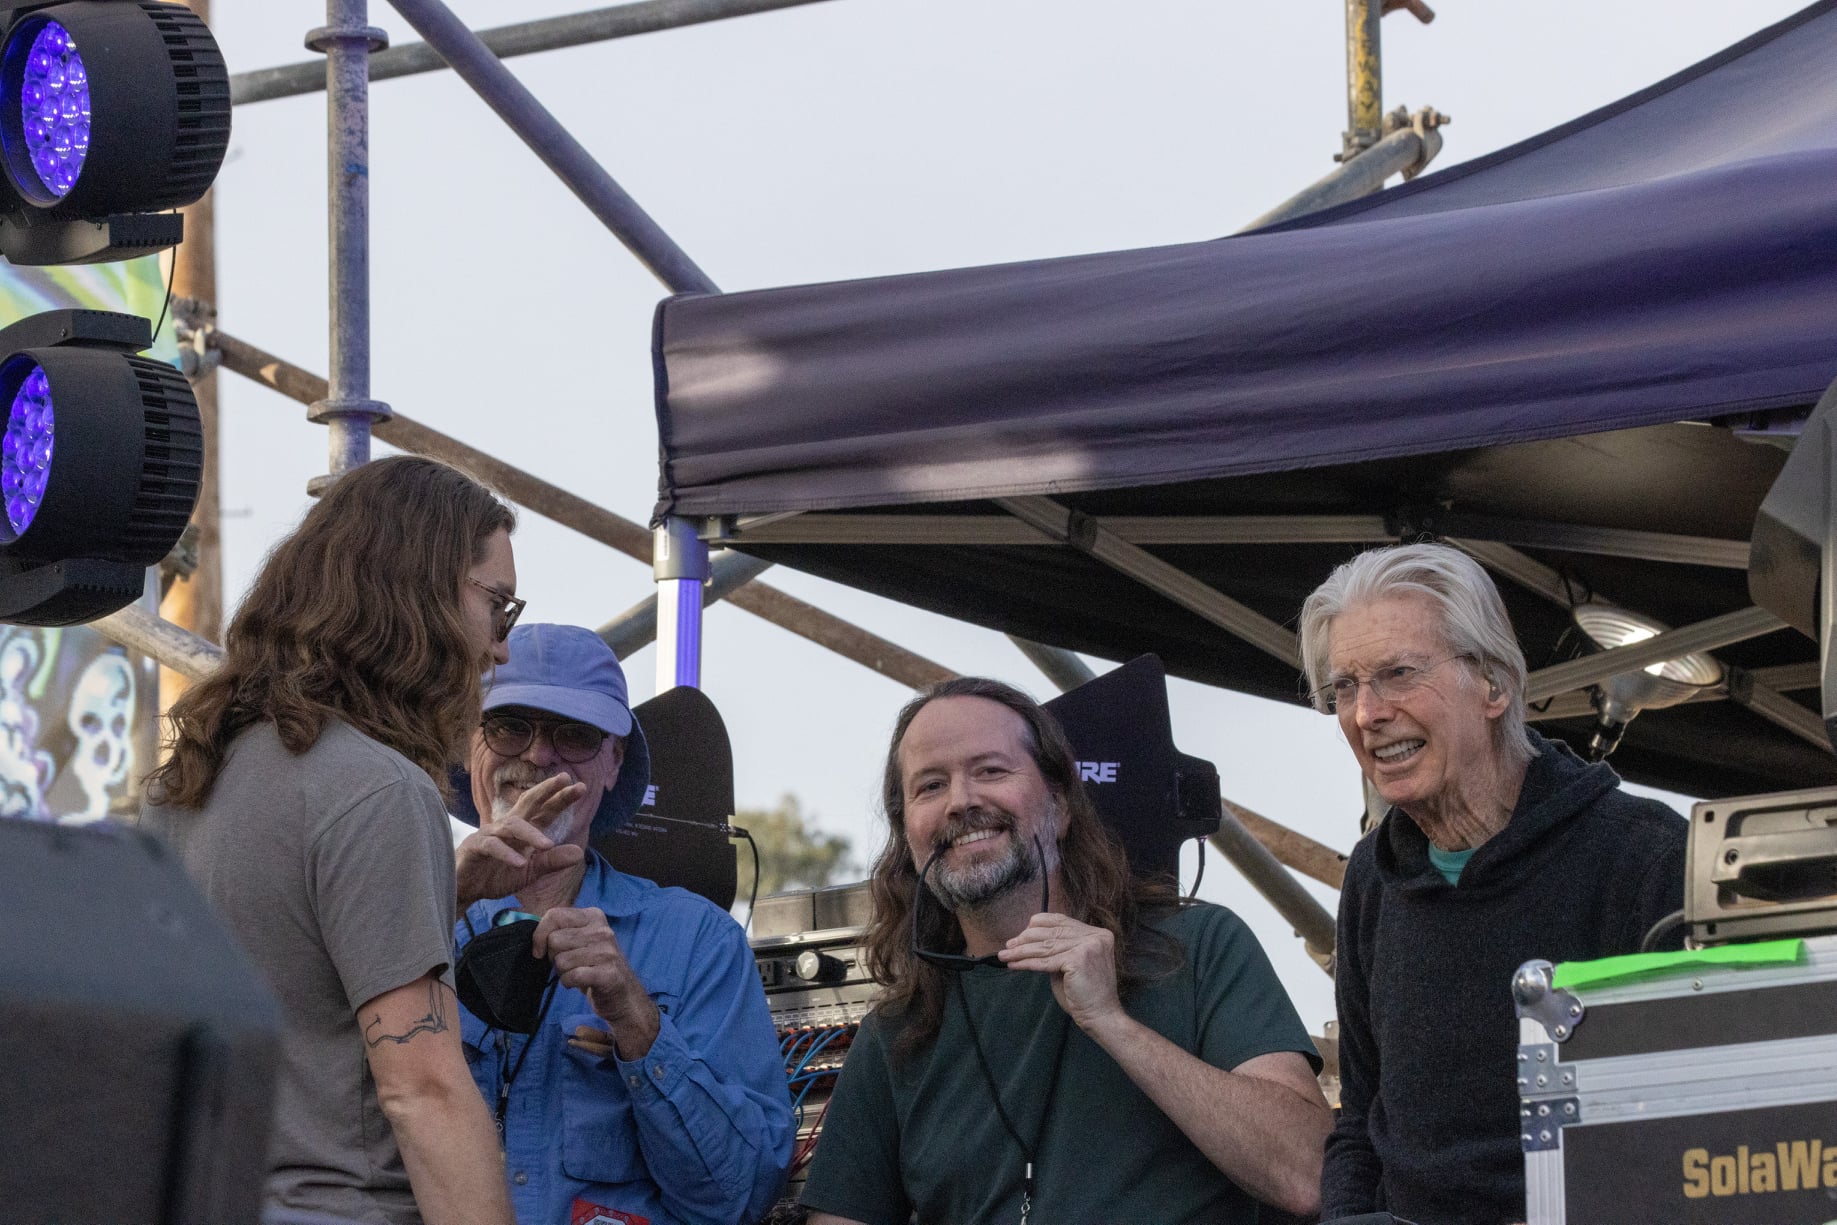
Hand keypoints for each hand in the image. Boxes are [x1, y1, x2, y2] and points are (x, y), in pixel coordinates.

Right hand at [455, 774, 587, 907]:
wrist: (465, 891)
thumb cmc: (496, 876)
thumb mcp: (529, 872)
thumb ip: (551, 862)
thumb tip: (579, 852)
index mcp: (523, 831)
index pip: (544, 810)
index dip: (560, 798)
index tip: (581, 787)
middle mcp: (507, 827)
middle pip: (528, 803)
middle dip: (546, 790)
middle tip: (565, 778)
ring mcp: (489, 835)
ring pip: (512, 826)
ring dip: (530, 834)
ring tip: (547, 844)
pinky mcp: (474, 848)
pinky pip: (491, 846)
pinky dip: (506, 854)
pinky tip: (520, 863)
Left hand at [534, 906, 659, 1059]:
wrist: (623, 995)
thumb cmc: (594, 965)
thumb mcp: (580, 940)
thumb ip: (560, 930)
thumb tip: (535, 936)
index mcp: (593, 916)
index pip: (555, 914)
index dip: (540, 934)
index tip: (539, 951)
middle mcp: (602, 930)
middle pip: (554, 940)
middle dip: (554, 957)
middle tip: (569, 964)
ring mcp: (607, 952)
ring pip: (561, 961)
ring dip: (563, 973)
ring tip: (577, 973)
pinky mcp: (608, 974)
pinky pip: (571, 976)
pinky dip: (569, 983)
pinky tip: (580, 983)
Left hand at [998, 912, 1123, 1031]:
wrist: (1101, 1016)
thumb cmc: (1084, 994)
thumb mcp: (1071, 964)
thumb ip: (1057, 950)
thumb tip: (1030, 941)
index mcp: (1097, 933)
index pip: (1061, 921)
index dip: (1037, 925)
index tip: (1020, 935)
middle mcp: (1095, 936)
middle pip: (1052, 932)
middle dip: (1025, 939)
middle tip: (1008, 945)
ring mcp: (1088, 946)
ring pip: (1046, 947)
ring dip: (1021, 951)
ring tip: (1005, 955)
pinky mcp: (1078, 959)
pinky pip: (1045, 961)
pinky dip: (1026, 963)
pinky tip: (1014, 964)